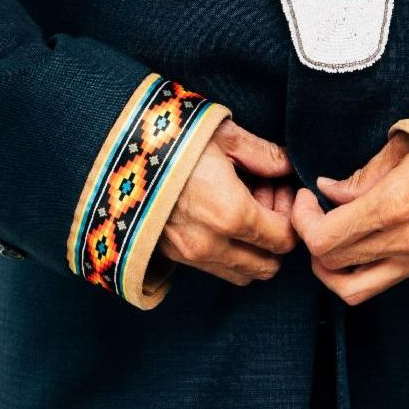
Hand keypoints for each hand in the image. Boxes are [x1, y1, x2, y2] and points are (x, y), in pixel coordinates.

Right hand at [155, 117, 299, 286]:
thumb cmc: (174, 138)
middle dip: (276, 237)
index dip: (291, 216)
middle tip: (266, 198)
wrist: (116, 152)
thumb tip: (288, 166)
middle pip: (267, 266)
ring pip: (241, 274)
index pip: (283, 239)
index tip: (282, 190)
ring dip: (253, 248)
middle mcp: (212, 244)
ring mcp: (189, 255)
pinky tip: (219, 216)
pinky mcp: (172, 256)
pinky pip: (214, 268)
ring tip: (243, 207)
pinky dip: (228, 251)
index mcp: (231, 214)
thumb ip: (263, 154)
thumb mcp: (224, 135)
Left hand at [291, 132, 408, 306]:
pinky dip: (358, 270)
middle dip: (310, 240)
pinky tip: (359, 240)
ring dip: (330, 269)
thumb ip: (361, 176)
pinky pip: (380, 283)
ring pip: (353, 291)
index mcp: (392, 207)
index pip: (324, 238)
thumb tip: (328, 191)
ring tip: (329, 236)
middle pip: (331, 267)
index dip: (302, 220)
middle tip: (311, 212)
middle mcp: (402, 243)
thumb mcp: (403, 147)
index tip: (304, 197)